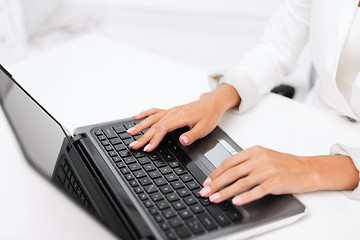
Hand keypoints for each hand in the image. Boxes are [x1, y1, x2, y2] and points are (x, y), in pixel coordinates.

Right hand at [126, 84, 240, 151]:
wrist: (213, 102)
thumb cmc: (209, 114)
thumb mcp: (205, 128)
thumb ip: (192, 135)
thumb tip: (182, 140)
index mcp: (180, 117)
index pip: (163, 129)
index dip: (154, 139)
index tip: (147, 148)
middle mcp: (173, 112)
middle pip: (154, 125)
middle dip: (143, 136)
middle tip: (133, 145)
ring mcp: (171, 111)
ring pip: (152, 118)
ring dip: (140, 125)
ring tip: (129, 133)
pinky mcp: (171, 110)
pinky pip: (155, 111)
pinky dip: (145, 114)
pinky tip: (136, 117)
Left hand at [199, 146, 358, 204]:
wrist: (306, 169)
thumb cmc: (284, 164)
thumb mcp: (263, 156)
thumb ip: (246, 162)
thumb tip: (226, 171)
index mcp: (254, 151)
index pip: (229, 162)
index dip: (216, 172)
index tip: (207, 181)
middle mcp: (259, 159)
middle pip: (232, 172)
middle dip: (216, 183)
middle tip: (205, 191)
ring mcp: (267, 170)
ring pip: (241, 182)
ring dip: (225, 191)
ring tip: (215, 198)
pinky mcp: (275, 182)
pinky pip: (257, 190)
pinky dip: (245, 196)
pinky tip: (236, 201)